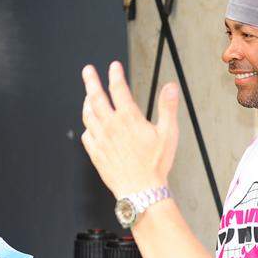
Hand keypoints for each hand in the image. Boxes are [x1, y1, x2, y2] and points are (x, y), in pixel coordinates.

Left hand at [80, 61, 179, 197]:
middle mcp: (111, 126)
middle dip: (91, 81)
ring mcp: (101, 139)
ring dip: (87, 101)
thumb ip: (168, 107)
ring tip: (88, 94)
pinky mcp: (96, 153)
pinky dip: (87, 126)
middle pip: (96, 97)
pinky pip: (86, 135)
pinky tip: (90, 124)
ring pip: (88, 115)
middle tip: (87, 70)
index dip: (116, 75)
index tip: (114, 66)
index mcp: (128, 118)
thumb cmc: (156, 164)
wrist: (141, 191)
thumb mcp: (168, 133)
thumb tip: (170, 86)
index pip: (119, 89)